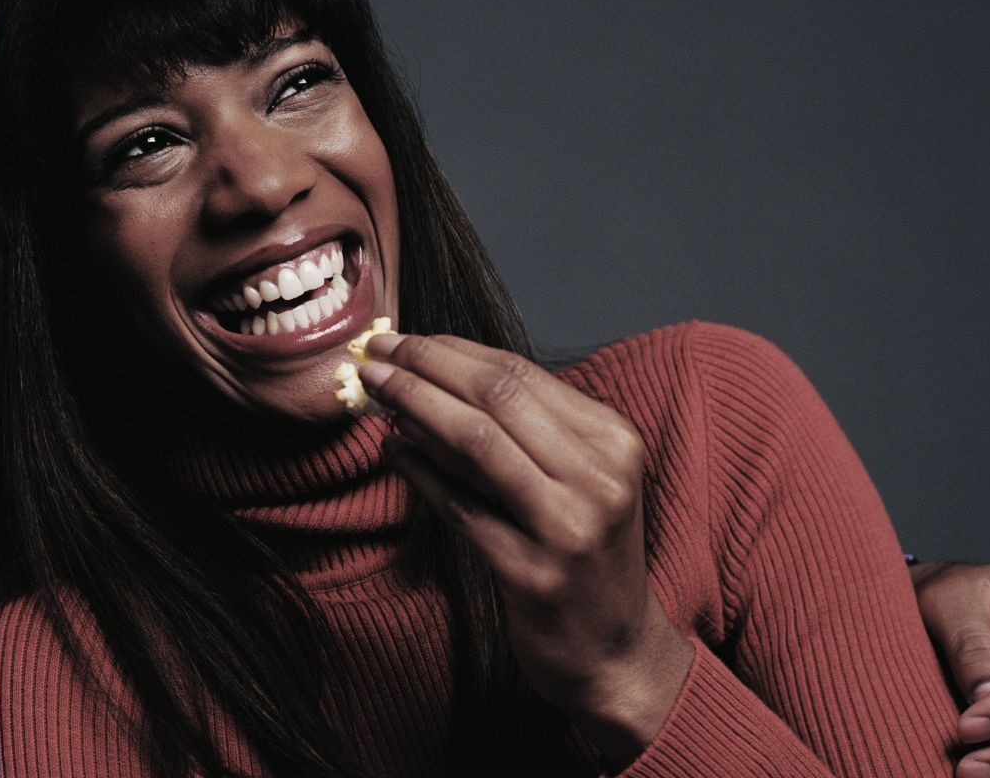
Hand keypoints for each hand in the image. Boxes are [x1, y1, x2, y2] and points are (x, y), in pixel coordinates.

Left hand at [359, 332, 693, 768]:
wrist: (615, 651)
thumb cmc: (583, 554)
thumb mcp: (574, 480)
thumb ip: (520, 431)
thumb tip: (430, 377)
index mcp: (613, 441)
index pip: (520, 373)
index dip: (451, 350)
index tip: (403, 338)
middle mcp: (599, 477)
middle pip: (496, 395)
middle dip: (425, 366)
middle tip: (375, 354)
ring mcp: (569, 527)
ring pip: (475, 441)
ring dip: (413, 406)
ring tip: (374, 391)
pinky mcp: (533, 574)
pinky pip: (459, 507)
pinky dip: (419, 472)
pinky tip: (393, 453)